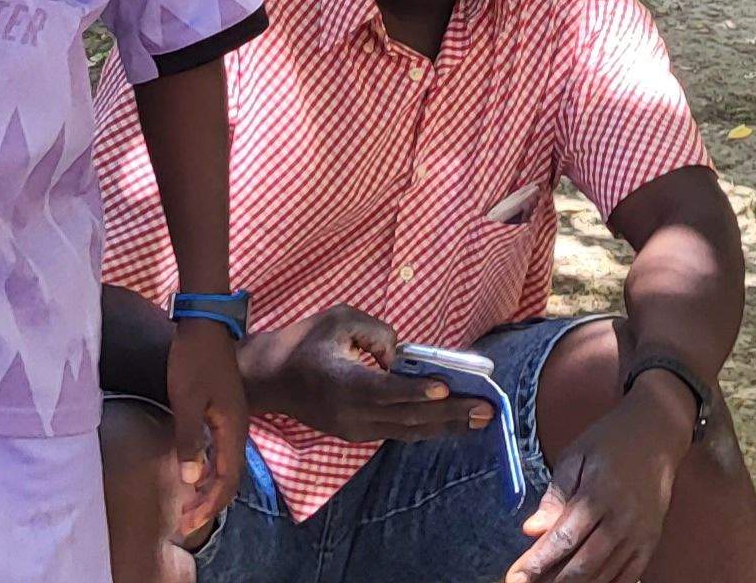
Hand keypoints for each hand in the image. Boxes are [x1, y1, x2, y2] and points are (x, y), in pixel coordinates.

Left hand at [165, 317, 249, 536]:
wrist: (204, 324)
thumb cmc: (193, 360)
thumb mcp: (186, 400)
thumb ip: (189, 439)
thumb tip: (192, 478)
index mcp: (233, 429)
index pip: (227, 480)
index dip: (209, 504)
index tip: (189, 521)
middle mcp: (239, 429)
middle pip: (230, 478)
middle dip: (209, 503)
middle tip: (185, 523)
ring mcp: (233, 420)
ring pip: (226, 465)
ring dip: (209, 488)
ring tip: (189, 505)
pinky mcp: (224, 413)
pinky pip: (221, 452)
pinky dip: (208, 469)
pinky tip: (194, 473)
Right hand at [245, 306, 488, 443]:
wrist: (269, 380)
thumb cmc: (305, 342)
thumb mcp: (338, 319)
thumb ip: (377, 332)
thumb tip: (403, 356)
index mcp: (342, 382)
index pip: (384, 390)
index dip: (416, 390)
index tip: (445, 388)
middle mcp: (351, 414)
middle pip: (406, 417)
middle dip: (449, 413)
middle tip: (486, 409)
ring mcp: (355, 430)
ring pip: (407, 431)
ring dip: (446, 426)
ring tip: (480, 420)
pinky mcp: (357, 435)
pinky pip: (398, 432)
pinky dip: (427, 427)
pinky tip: (453, 422)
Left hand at [508, 377, 690, 582]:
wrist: (657, 434)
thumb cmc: (610, 441)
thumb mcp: (575, 457)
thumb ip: (555, 496)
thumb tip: (531, 530)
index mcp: (598, 495)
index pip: (563, 539)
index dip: (537, 562)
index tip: (516, 577)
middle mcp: (622, 520)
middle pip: (583, 565)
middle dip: (551, 581)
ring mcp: (639, 534)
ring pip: (604, 575)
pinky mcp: (651, 542)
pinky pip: (628, 576)